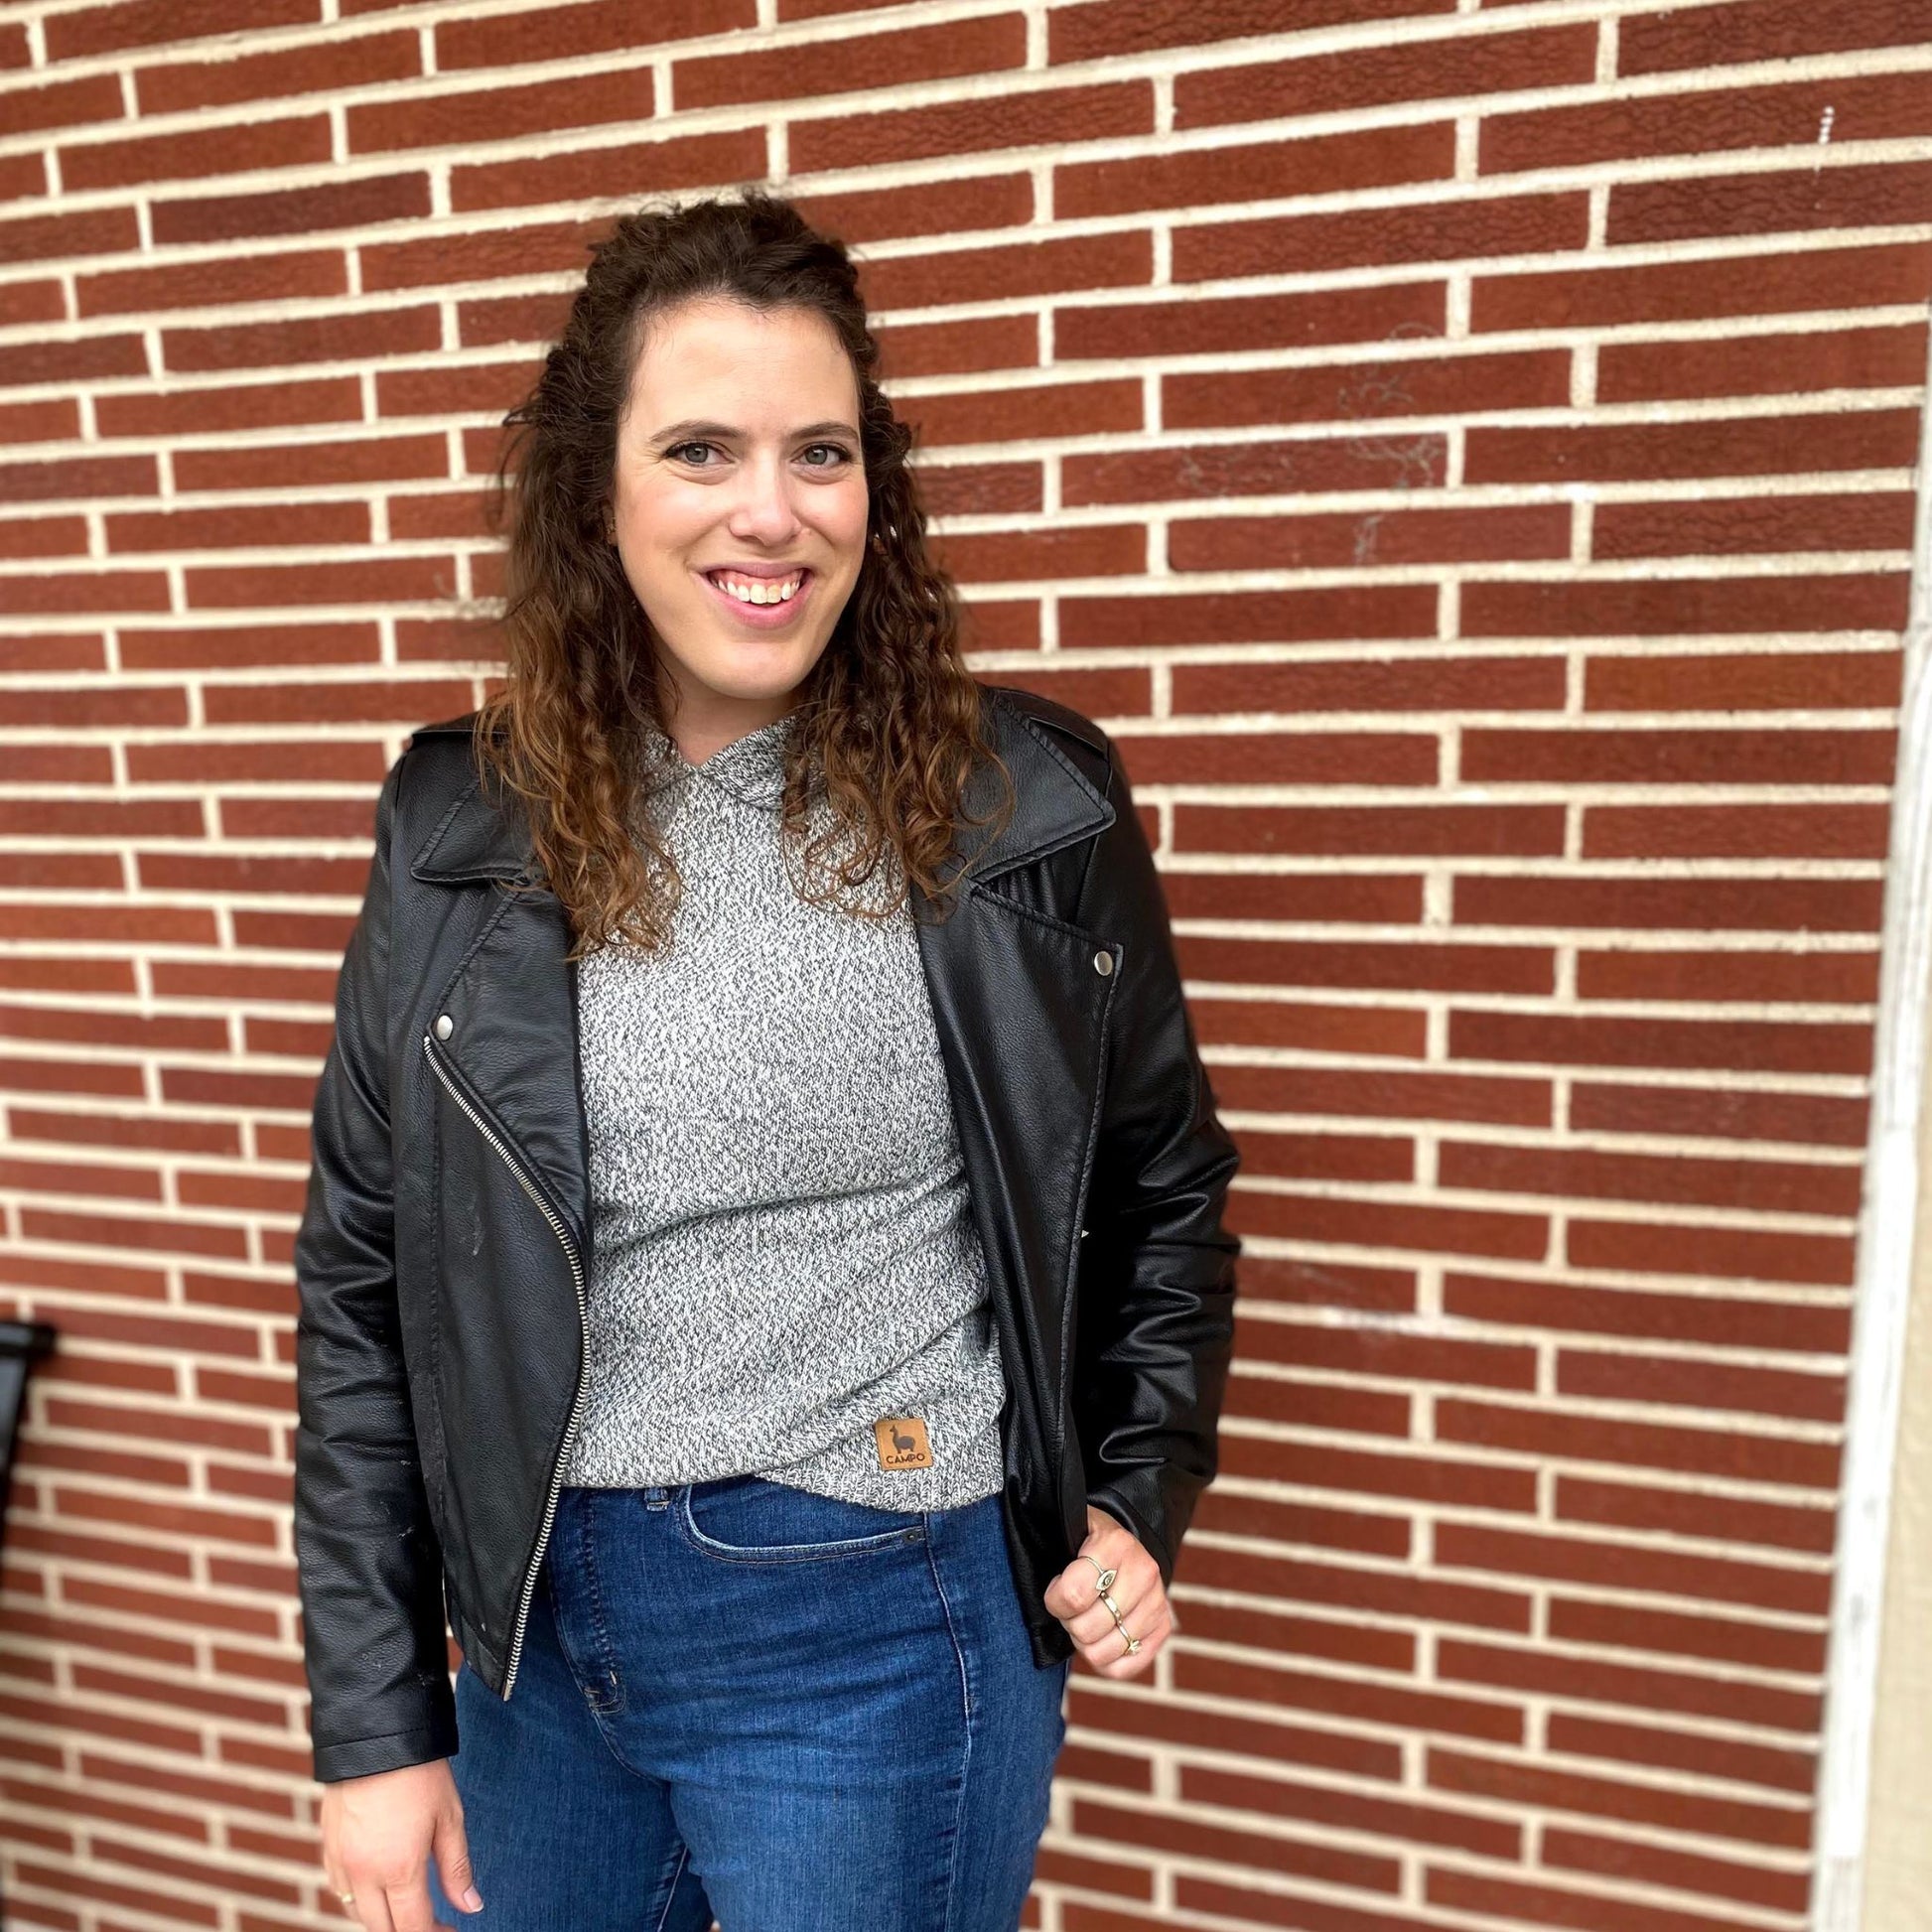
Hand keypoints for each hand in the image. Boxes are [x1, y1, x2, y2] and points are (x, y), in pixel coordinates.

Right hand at [321, 1758, 480, 1929]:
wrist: (375, 1733)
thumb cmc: (420, 1773)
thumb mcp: (449, 1817)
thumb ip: (457, 1868)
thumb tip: (471, 1907)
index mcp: (398, 1869)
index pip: (412, 1929)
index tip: (451, 1930)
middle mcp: (363, 1874)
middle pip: (381, 1928)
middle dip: (406, 1930)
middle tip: (432, 1921)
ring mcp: (340, 1862)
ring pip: (357, 1912)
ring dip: (382, 1917)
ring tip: (408, 1902)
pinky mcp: (328, 1846)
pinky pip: (340, 1889)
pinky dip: (359, 1896)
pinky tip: (378, 1882)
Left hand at [1042, 1502, 1175, 1679]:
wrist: (1123, 1548)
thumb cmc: (1085, 1544)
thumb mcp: (1067, 1533)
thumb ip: (1047, 1539)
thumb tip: (1027, 1546)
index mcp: (1115, 1543)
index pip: (1073, 1596)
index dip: (1055, 1600)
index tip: (1056, 1588)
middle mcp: (1143, 1571)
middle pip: (1086, 1630)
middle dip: (1070, 1622)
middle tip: (1072, 1607)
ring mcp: (1157, 1602)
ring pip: (1102, 1654)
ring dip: (1085, 1642)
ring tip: (1087, 1618)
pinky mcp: (1163, 1627)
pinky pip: (1123, 1669)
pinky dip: (1104, 1661)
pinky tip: (1101, 1637)